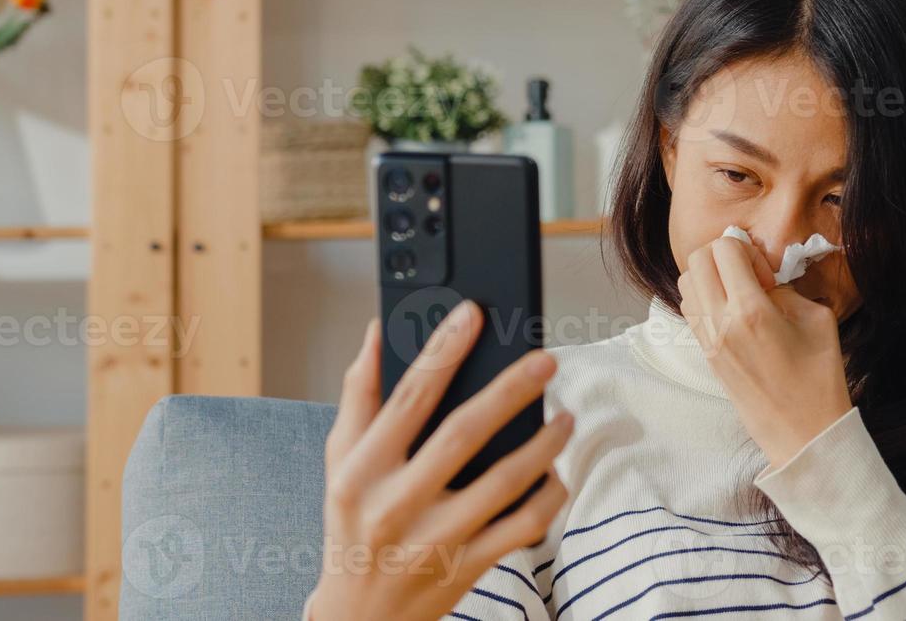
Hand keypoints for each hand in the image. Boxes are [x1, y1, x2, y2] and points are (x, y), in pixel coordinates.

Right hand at [308, 301, 572, 620]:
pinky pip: (522, 527)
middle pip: (463, 433)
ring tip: (565, 417)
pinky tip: (555, 472)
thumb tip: (377, 330)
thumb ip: (359, 394)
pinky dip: (548, 497)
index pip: (409, 397)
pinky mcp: (466, 568)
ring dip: (544, 443)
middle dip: (510, 389)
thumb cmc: (352, 524)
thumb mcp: (340, 460)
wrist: (357, 616)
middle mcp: (396, 504)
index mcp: (363, 469)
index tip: (473, 314)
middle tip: (545, 359)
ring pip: (504, 481)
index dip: (443, 349)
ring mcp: (434, 540)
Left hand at [677, 236, 853, 469]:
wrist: (803, 433)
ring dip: (710, 277)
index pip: (724, 249)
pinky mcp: (706, 355)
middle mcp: (720, 323)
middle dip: (723, 256)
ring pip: (686, 283)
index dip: (747, 250)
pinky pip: (690, 310)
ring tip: (740, 295)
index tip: (766, 274)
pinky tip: (733, 312)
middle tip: (751, 277)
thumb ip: (787, 290)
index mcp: (751, 311)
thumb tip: (764, 280)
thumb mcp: (817, 320)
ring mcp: (708, 341)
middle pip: (697, 259)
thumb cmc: (819, 379)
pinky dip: (705, 298)